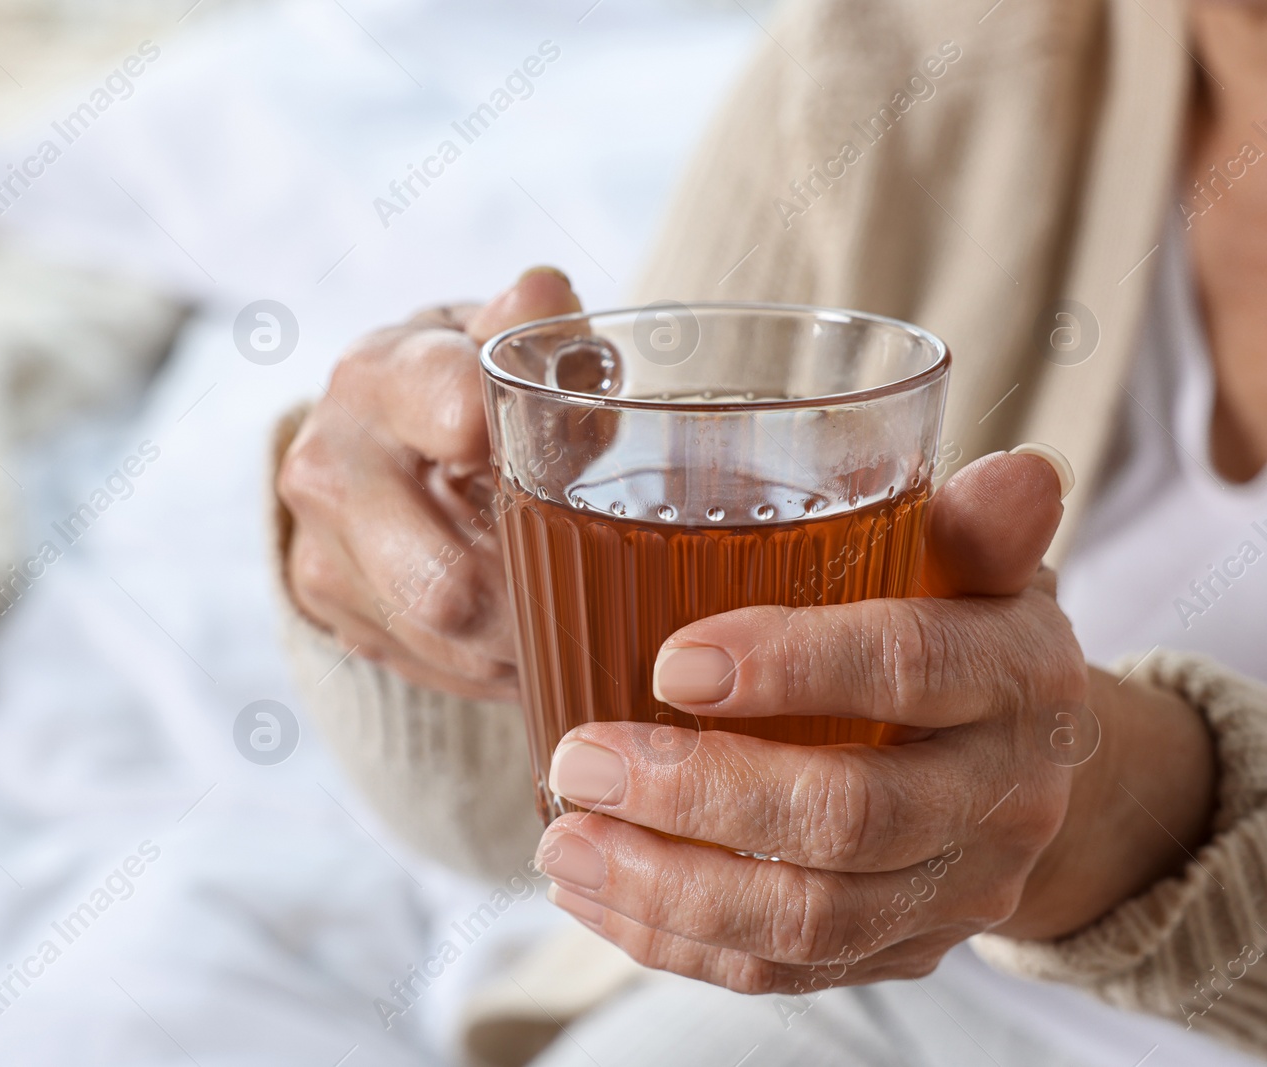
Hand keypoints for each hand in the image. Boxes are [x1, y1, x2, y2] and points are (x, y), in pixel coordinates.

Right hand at [277, 267, 580, 701]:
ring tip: (570, 606)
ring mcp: (318, 546)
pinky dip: (490, 658)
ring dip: (523, 636)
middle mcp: (328, 462)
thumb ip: (536, 324)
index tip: (570, 460)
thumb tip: (545, 297)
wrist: (367, 438)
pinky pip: (430, 663)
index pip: (456, 414)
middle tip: (596, 583)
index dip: (526, 449)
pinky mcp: (324, 609)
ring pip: (449, 636)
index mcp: (381, 375)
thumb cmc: (460, 385)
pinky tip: (519, 624)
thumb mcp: (498, 340)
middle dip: (535, 592)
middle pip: (445, 579)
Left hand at [536, 450, 1216, 992]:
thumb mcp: (975, 564)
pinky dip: (677, 941)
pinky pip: (785, 972)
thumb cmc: (963, 628)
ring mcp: (956, 890)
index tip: (669, 663)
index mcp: (1016, 672)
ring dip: (667, 887)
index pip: (913, 668)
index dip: (794, 666)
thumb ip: (968, 523)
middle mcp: (1003, 795)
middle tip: (578, 760)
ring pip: (810, 919)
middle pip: (851, 818)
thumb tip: (1018, 472)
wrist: (1022, 761)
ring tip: (563, 842)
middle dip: (697, 797)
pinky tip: (594, 893)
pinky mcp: (902, 951)